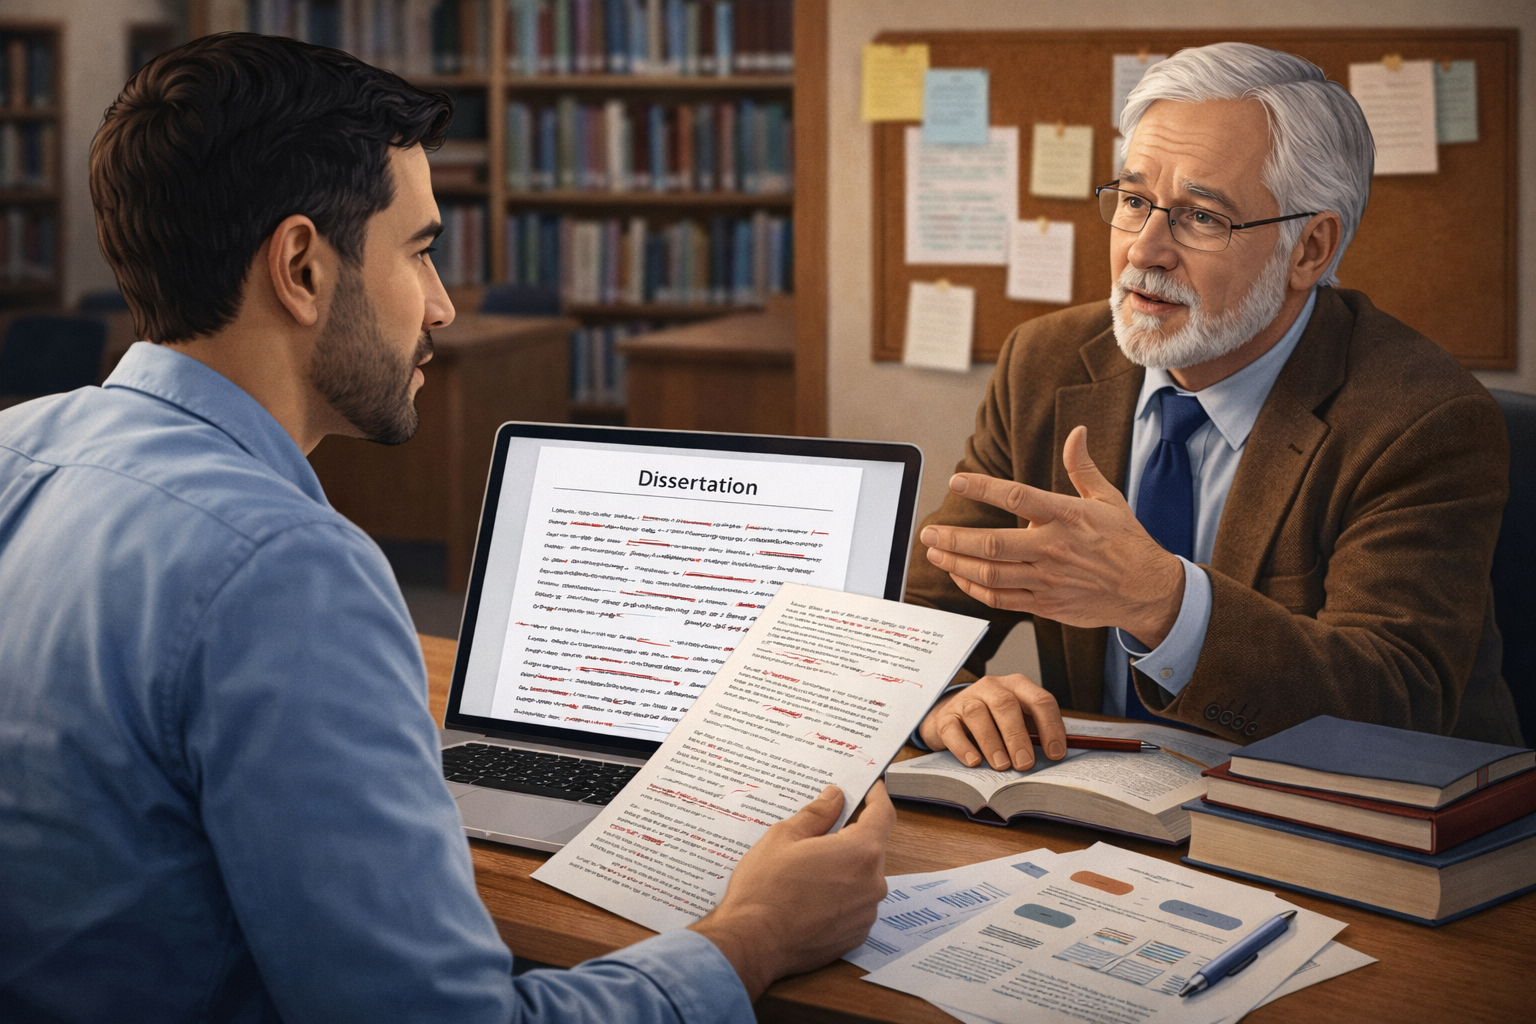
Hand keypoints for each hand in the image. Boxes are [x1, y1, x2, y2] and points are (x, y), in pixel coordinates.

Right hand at [689, 783, 894, 999]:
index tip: (871, 788)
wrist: (752, 943)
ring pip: (863, 877)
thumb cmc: (765, 890)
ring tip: (811, 867)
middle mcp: (872, 883)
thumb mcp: (783, 837)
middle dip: (851, 835)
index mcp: (860, 852)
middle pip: (872, 847)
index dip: (877, 797)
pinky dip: (841, 894)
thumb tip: (834, 798)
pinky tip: (812, 894)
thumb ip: (816, 814)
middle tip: (823, 830)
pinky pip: (856, 903)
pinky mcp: (856, 934)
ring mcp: (866, 912)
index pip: (883, 815)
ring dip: (845, 867)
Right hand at [919, 673, 1066, 769]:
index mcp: (1017, 686)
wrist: (953, 716)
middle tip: (1025, 764)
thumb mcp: (1018, 721)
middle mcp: (991, 687)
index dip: (1051, 727)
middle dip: (1017, 736)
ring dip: (992, 743)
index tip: (1055, 754)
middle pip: (1006, 705)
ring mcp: (966, 700)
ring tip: (1002, 766)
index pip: (1040, 700)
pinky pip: (952, 729)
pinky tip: (974, 762)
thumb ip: (1036, 733)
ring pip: (978, 715)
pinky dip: (964, 747)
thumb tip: (1054, 758)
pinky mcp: (945, 716)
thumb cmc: (994, 722)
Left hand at [920, 425, 1183, 646]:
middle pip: (991, 544)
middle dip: (953, 538)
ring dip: (956, 565)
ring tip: (934, 554)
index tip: (957, 480)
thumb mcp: (1109, 498)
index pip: (1017, 497)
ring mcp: (1047, 579)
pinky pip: (1001, 598)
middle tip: (928, 533)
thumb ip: (1082, 467)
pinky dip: (975, 589)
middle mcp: (1052, 548)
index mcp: (1066, 517)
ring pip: (990, 574)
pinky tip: (960, 577)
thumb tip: (1077, 432)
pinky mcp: (1045, 603)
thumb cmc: (1126, 542)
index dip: (983, 488)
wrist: (1147, 591)